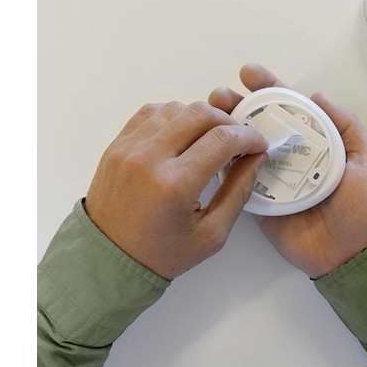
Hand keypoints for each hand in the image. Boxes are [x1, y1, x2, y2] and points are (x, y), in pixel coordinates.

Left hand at [85, 101, 268, 279]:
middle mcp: (149, 158)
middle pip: (200, 114)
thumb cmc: (161, 253)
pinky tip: (183, 134)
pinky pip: (151, 112)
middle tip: (238, 139)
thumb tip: (256, 157)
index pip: (223, 139)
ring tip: (210, 138)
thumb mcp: (212, 234)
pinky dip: (173, 116)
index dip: (249, 137)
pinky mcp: (117, 145)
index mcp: (175, 185)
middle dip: (228, 122)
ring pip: (176, 108)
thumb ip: (238, 191)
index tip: (258, 144)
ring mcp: (129, 148)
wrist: (108, 258)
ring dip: (200, 117)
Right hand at [209, 64, 366, 278]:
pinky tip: (209, 148)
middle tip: (219, 95)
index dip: (270, 88)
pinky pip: (239, 181)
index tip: (249, 73)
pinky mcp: (260, 204)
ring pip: (245, 148)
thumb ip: (347, 127)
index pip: (290, 108)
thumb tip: (317, 95)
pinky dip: (223, 164)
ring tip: (208, 115)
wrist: (354, 255)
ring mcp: (273, 179)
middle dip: (238, 104)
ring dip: (224, 130)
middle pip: (261, 123)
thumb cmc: (366, 208)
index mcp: (317, 142)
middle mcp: (292, 156)